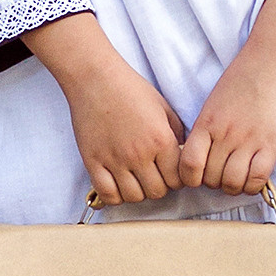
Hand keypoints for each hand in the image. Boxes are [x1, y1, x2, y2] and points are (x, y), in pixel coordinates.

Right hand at [26, 13, 187, 202]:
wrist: (96, 78)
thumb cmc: (131, 88)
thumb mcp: (163, 107)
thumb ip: (177, 133)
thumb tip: (182, 155)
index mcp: (161, 140)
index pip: (178, 180)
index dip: (177, 179)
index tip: (170, 172)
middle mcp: (140, 154)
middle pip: (158, 192)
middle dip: (159, 186)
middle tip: (153, 175)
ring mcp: (115, 160)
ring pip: (134, 197)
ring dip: (138, 192)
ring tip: (136, 179)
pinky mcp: (93, 161)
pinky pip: (107, 194)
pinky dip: (114, 196)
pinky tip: (117, 184)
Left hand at [177, 0, 275, 194]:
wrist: (270, 63)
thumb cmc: (240, 81)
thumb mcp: (213, 105)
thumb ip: (206, 131)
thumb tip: (200, 158)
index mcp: (206, 124)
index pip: (188, 166)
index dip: (190, 178)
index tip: (197, 176)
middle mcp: (225, 135)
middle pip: (210, 179)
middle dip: (213, 183)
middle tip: (220, 175)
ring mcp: (248, 141)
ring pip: (232, 183)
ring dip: (232, 187)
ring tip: (236, 177)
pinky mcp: (271, 145)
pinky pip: (257, 179)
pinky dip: (252, 186)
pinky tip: (252, 178)